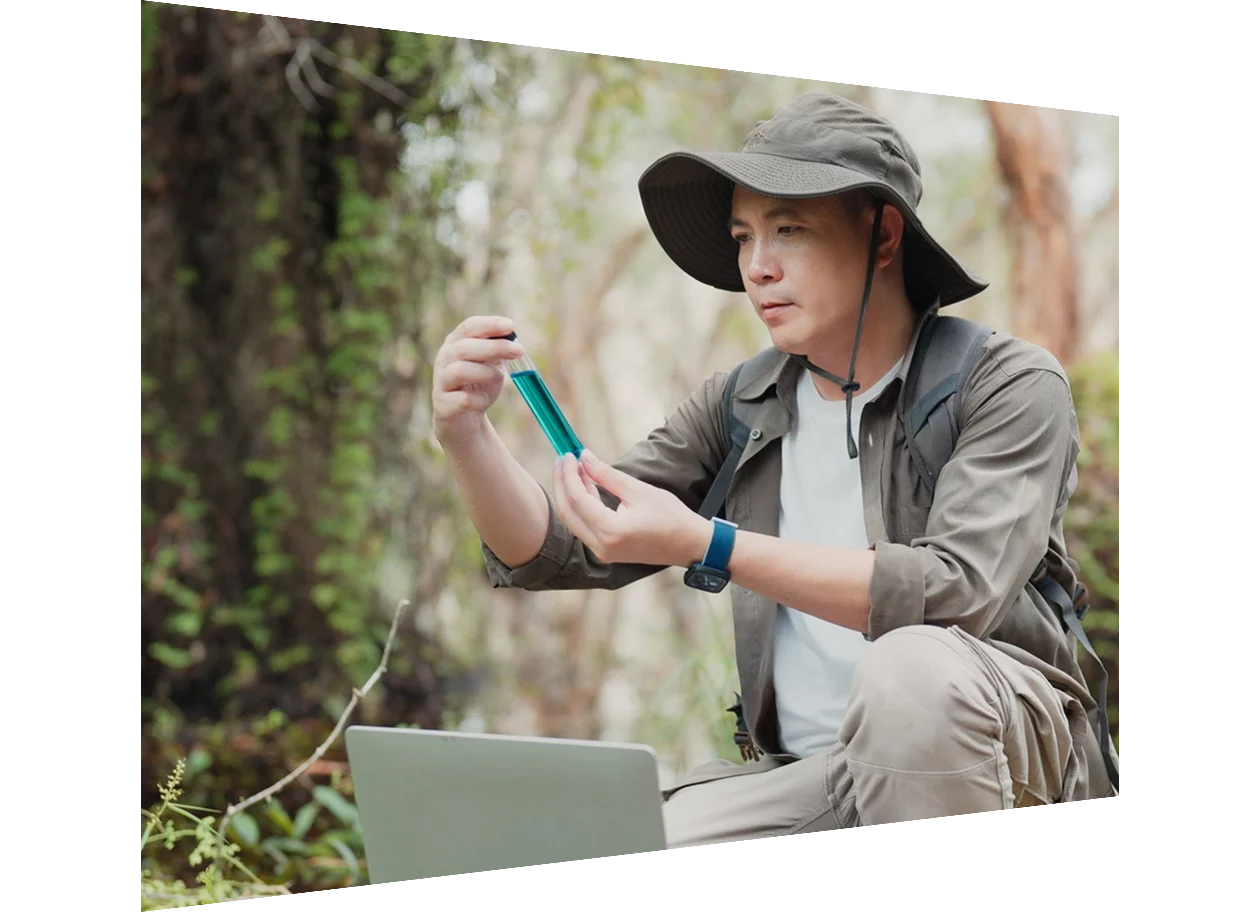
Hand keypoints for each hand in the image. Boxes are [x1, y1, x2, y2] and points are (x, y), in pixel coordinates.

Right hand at [431, 316, 524, 448]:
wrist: (465, 421)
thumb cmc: (479, 387)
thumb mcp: (492, 365)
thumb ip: (499, 351)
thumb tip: (513, 340)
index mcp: (455, 344)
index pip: (468, 327)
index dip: (489, 324)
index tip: (510, 326)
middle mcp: (443, 360)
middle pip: (464, 348)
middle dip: (494, 347)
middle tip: (520, 350)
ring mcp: (440, 383)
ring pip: (459, 371)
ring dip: (486, 373)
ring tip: (499, 377)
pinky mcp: (443, 406)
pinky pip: (463, 400)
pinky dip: (480, 400)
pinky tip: (484, 401)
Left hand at [553, 449, 711, 567]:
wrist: (689, 544)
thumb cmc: (670, 516)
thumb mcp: (638, 490)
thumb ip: (606, 474)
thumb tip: (584, 456)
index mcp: (610, 531)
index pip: (577, 498)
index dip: (569, 474)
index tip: (569, 453)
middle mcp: (600, 546)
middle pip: (567, 512)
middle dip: (561, 483)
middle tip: (563, 459)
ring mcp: (601, 552)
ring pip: (573, 520)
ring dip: (569, 494)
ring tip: (572, 468)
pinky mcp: (605, 551)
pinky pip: (584, 527)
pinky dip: (580, 506)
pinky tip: (584, 486)